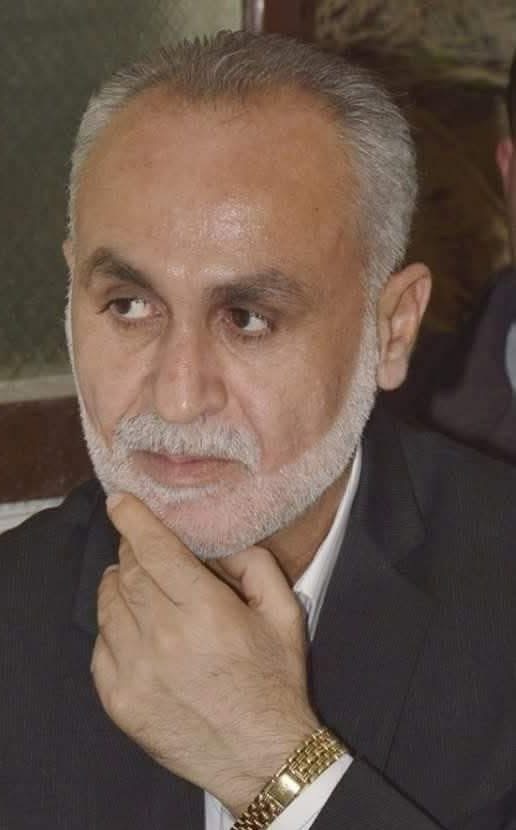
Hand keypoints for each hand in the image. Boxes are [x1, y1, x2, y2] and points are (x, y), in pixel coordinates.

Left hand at [91, 493, 319, 815]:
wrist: (260, 756)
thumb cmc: (274, 680)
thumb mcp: (284, 614)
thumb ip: (256, 565)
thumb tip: (219, 541)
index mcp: (206, 611)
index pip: (155, 551)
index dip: (133, 520)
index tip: (119, 500)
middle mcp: (164, 638)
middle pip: (128, 572)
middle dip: (132, 551)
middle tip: (144, 549)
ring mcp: (136, 672)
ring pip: (108, 606)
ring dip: (118, 585)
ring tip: (137, 585)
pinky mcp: (119, 701)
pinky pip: (100, 647)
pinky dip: (112, 627)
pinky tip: (134, 629)